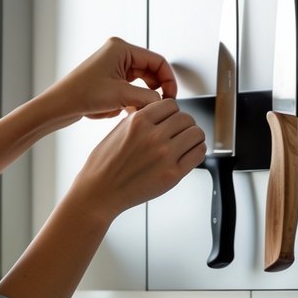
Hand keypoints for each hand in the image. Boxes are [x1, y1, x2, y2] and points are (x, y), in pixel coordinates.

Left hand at [43, 37, 178, 126]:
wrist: (58, 106)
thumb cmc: (80, 95)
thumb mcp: (121, 96)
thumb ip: (148, 98)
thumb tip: (165, 103)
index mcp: (121, 49)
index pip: (158, 61)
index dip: (168, 80)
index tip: (171, 97)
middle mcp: (118, 55)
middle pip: (151, 71)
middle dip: (157, 90)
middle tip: (160, 107)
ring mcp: (114, 67)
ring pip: (143, 82)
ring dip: (145, 97)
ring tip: (141, 110)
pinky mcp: (110, 80)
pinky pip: (132, 88)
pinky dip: (134, 100)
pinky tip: (128, 111)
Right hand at [72, 97, 205, 221]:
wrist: (99, 192)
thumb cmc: (104, 165)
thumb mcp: (118, 130)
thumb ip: (141, 119)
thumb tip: (160, 113)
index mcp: (138, 121)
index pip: (171, 104)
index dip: (172, 112)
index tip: (170, 119)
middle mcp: (153, 136)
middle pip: (186, 118)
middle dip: (183, 124)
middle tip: (179, 132)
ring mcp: (165, 155)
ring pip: (196, 133)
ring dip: (193, 136)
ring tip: (186, 142)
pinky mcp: (173, 174)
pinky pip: (198, 153)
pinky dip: (197, 150)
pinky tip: (190, 153)